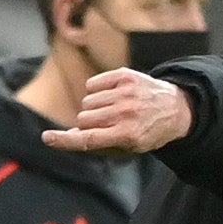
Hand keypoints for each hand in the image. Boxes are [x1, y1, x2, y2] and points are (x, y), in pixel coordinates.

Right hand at [43, 65, 194, 156]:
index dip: (64, 140)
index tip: (47, 137)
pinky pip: (92, 84)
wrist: (175, 109)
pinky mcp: (126, 76)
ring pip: (87, 102)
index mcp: (127, 135)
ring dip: (94, 108)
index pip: (88, 139)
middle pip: (83, 119)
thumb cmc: (146, 132)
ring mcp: (126, 93)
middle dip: (88, 124)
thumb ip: (98, 143)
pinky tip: (112, 95)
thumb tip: (67, 135)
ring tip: (113, 110)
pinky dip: (96, 91)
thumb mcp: (127, 147)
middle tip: (107, 124)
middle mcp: (126, 113)